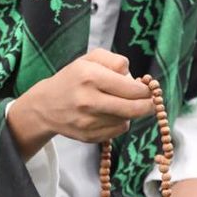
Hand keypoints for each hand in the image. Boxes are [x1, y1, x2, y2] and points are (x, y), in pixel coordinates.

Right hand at [7, 48, 153, 158]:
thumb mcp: (90, 59)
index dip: (146, 90)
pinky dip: (119, 123)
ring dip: (130, 113)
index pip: (132, 88)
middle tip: (151, 102)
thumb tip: (134, 77)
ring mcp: (88, 121)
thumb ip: (115, 60)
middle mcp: (89, 100)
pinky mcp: (89, 136)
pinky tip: (109, 114)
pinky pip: (117, 131)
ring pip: (126, 120)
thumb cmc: (72, 78)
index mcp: (90, 76)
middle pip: (134, 108)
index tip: (148, 89)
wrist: (46, 105)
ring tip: (120, 104)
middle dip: (148, 105)